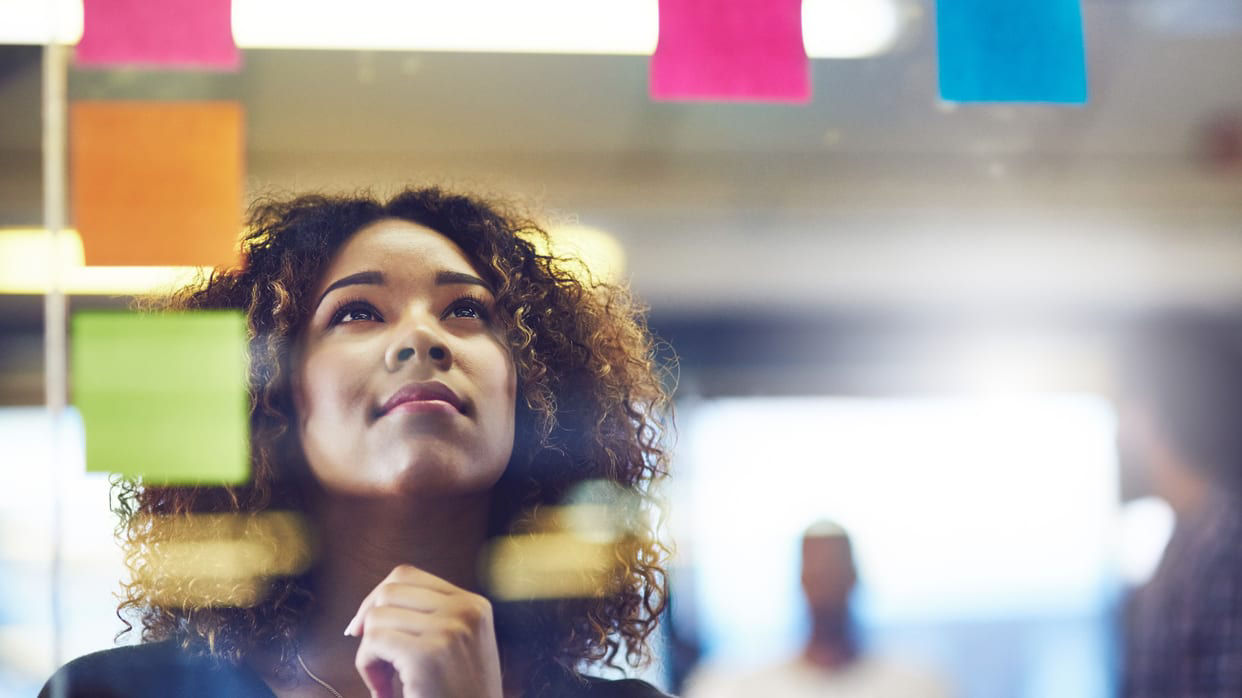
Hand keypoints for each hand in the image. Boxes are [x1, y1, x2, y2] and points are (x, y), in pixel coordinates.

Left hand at [345, 565, 503, 697]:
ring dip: (369, 652)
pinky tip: (383, 691)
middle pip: (389, 590)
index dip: (377, 599)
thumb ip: (431, 619)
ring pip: (377, 617)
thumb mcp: (459, 648)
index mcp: (475, 605)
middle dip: (369, 623)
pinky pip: (373, 642)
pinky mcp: (429, 655)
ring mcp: (450, 630)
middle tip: (374, 661)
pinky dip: (367, 667)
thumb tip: (372, 607)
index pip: (407, 575)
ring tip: (385, 683)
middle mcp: (466, 610)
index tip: (364, 629)